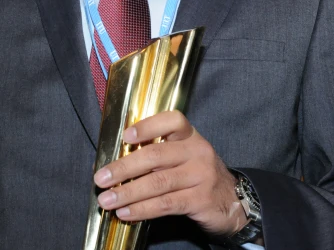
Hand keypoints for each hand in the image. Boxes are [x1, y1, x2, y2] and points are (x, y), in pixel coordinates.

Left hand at [93, 110, 247, 236]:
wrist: (232, 202)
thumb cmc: (197, 175)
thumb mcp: (184, 156)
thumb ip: (157, 154)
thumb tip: (115, 162)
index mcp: (190, 136)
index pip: (173, 121)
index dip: (148, 126)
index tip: (126, 137)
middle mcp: (197, 151)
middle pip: (156, 155)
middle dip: (124, 168)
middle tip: (101, 178)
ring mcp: (201, 176)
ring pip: (158, 182)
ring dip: (128, 192)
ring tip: (107, 200)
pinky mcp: (200, 200)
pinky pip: (166, 204)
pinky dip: (142, 209)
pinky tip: (125, 213)